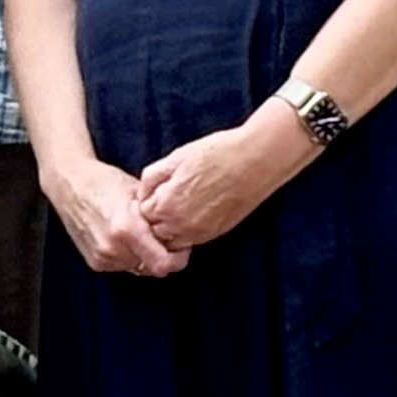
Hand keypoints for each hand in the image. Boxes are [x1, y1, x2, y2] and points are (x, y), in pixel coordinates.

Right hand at [45, 151, 183, 277]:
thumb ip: (159, 216)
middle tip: (161, 236)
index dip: (178, 257)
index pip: (164, 264)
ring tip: (139, 233)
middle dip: (161, 254)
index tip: (180, 245)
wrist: (68, 185)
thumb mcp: (138, 192)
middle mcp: (113, 248)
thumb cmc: (104, 182)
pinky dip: (128, 255)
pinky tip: (124, 236)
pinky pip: (123, 266)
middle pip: (153, 268)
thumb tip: (179, 230)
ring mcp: (102, 257)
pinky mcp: (95, 262)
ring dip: (144, 255)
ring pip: (139, 268)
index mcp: (127, 228)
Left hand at [133, 112, 308, 254]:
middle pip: (154, 230)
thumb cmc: (216, 153)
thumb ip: (153, 177)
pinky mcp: (214, 234)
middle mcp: (179, 225)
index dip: (148, 198)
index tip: (158, 188)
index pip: (142, 212)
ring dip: (170, 227)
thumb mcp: (175, 158)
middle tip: (169, 196)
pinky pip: (190, 242)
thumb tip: (142, 191)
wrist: (254, 161)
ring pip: (171, 241)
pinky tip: (195, 212)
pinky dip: (187, 232)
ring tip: (182, 205)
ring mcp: (198, 233)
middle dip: (156, 216)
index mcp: (165, 204)